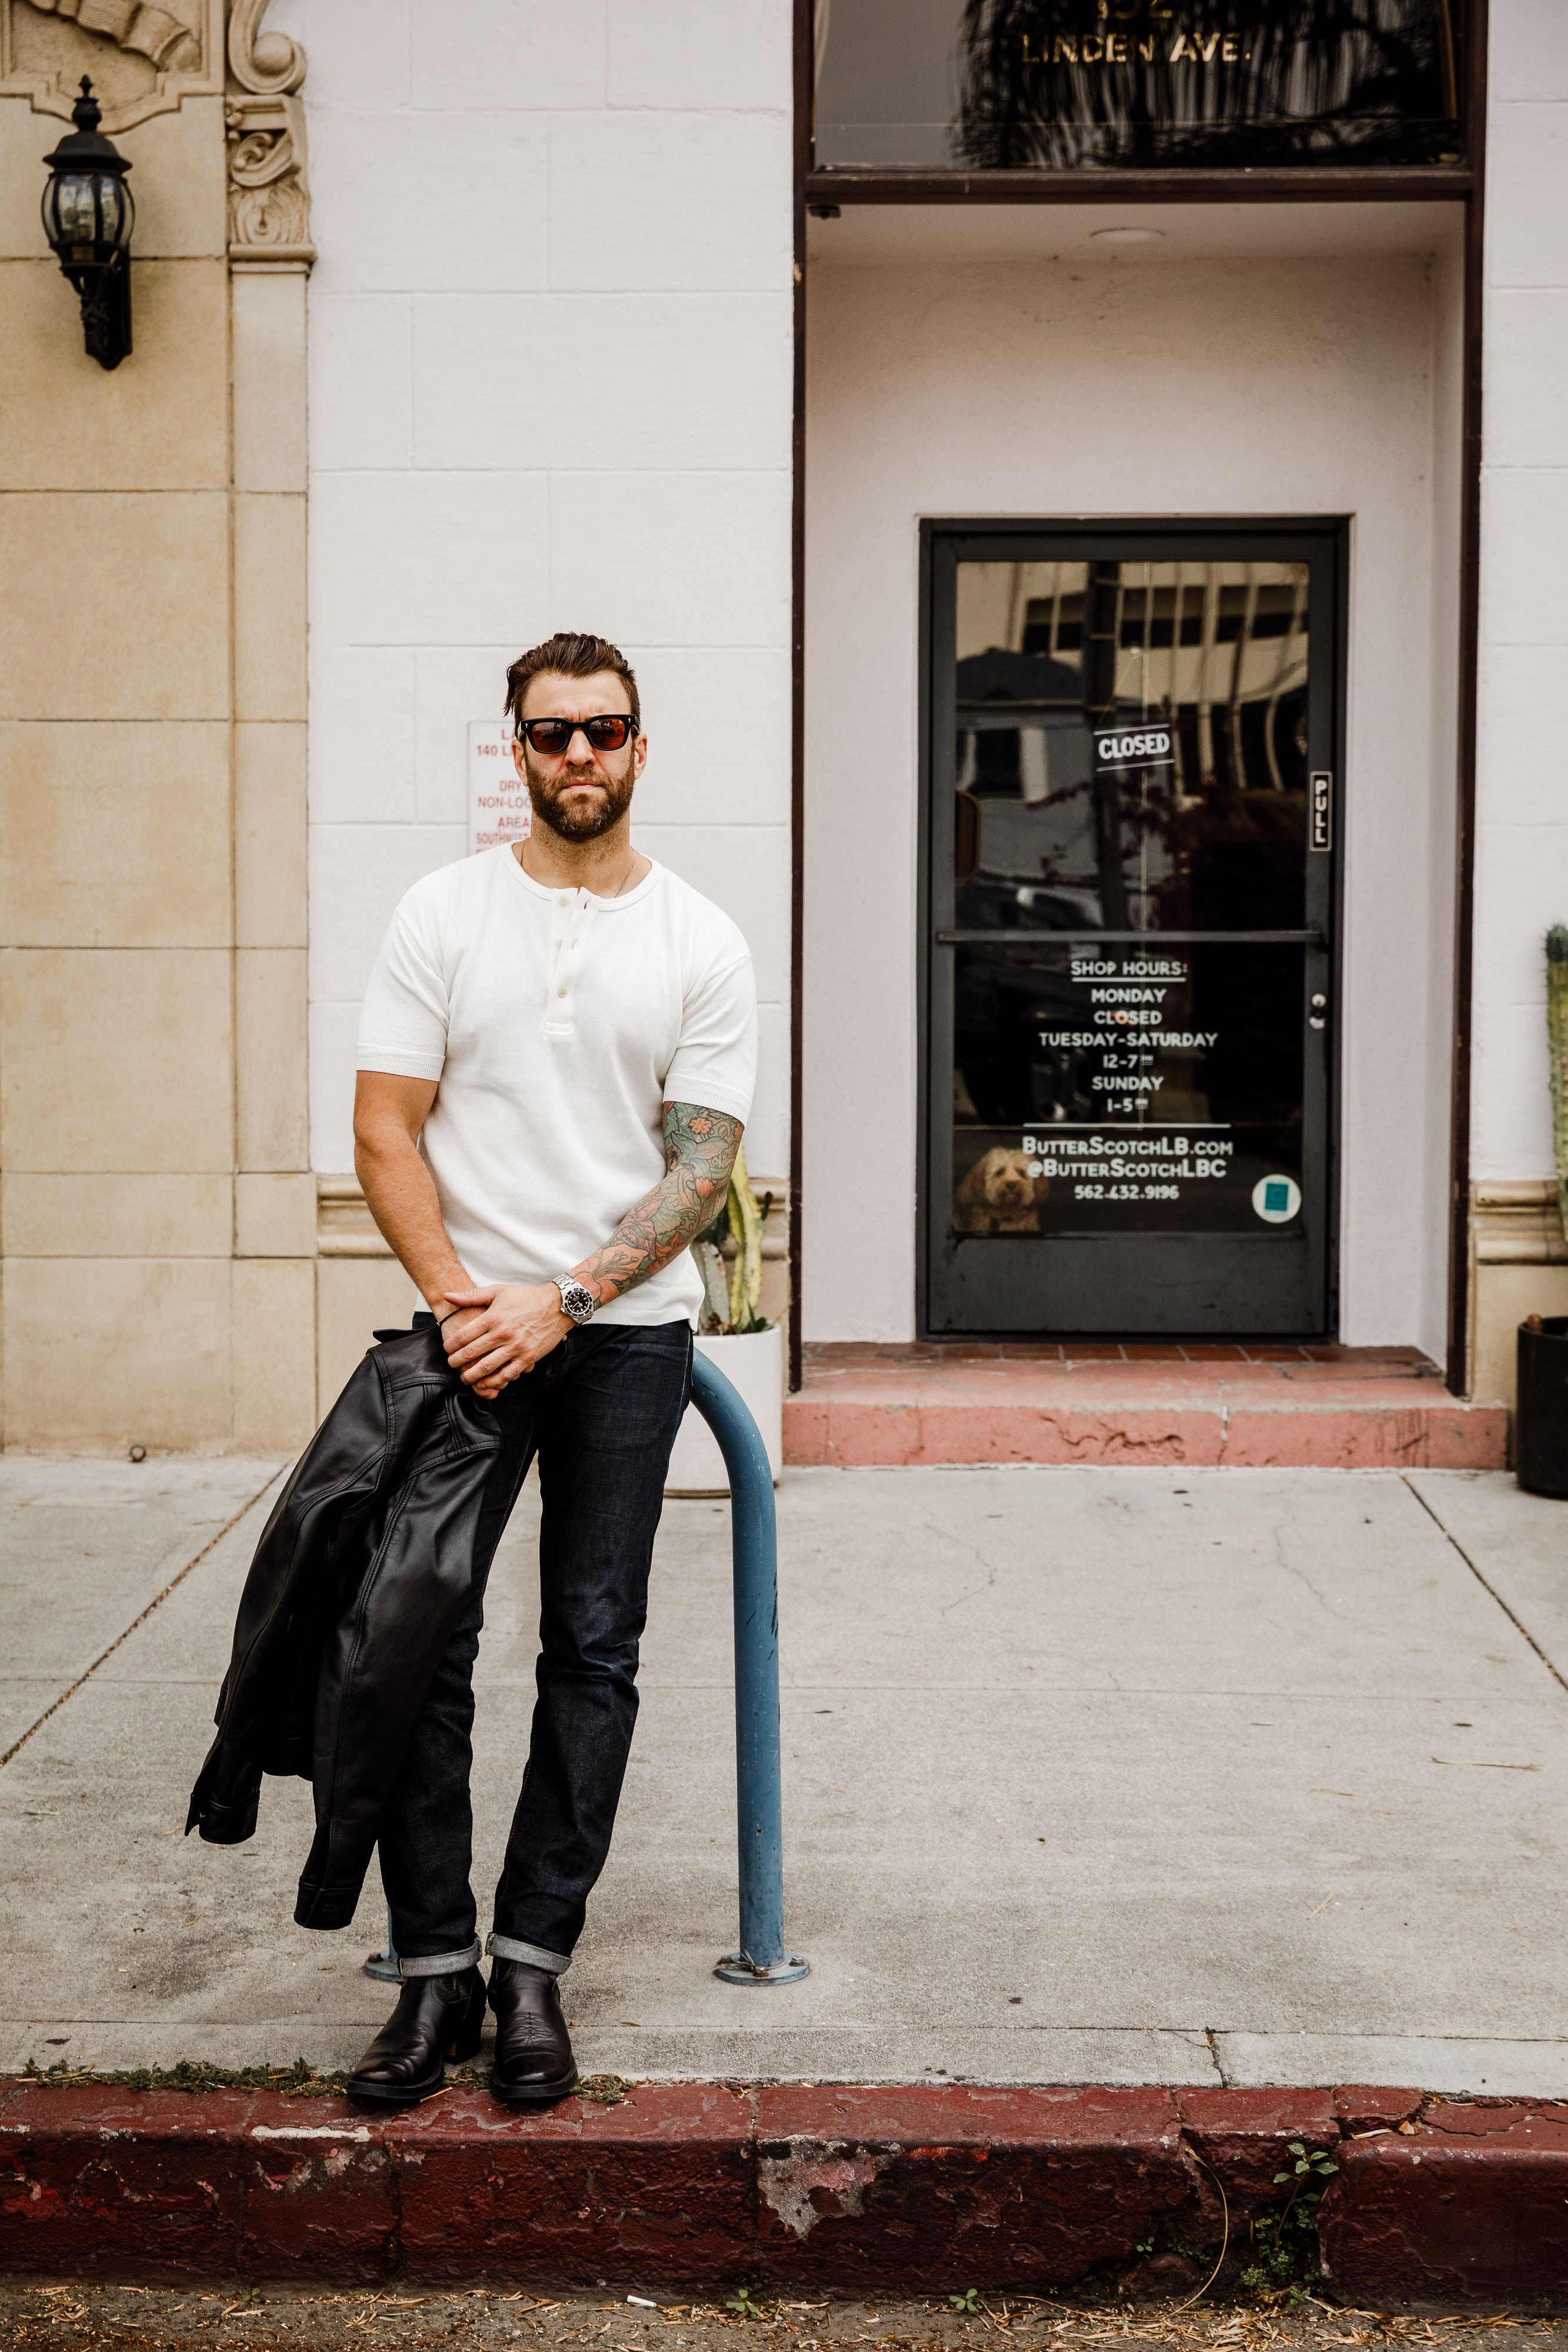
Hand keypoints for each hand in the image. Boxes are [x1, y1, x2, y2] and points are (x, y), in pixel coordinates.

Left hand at [440, 1282, 572, 1396]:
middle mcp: (503, 1333)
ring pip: (487, 1367)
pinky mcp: (528, 1357)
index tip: (447, 1349)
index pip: (464, 1335)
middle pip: (471, 1353)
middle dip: (456, 1362)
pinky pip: (508, 1374)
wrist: (557, 1306)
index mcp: (493, 1317)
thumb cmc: (526, 1297)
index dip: (451, 1345)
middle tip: (451, 1365)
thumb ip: (471, 1295)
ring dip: (471, 1375)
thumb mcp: (498, 1291)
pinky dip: (494, 1381)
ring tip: (464, 1377)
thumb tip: (447, 1295)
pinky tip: (485, 1383)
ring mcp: (516, 1347)